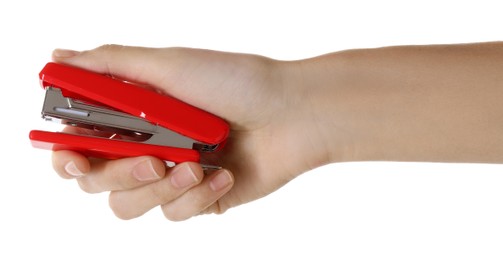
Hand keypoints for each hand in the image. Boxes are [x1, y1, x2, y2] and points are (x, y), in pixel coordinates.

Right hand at [50, 45, 329, 220]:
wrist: (294, 114)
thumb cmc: (237, 82)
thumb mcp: (169, 65)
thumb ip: (109, 65)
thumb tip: (58, 59)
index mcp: (134, 111)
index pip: (79, 140)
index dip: (67, 154)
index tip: (74, 157)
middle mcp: (147, 143)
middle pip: (98, 180)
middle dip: (120, 173)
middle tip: (153, 158)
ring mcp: (172, 174)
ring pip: (131, 205)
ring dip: (160, 187)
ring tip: (195, 165)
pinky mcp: (198, 198)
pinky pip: (175, 213)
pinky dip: (198, 194)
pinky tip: (224, 174)